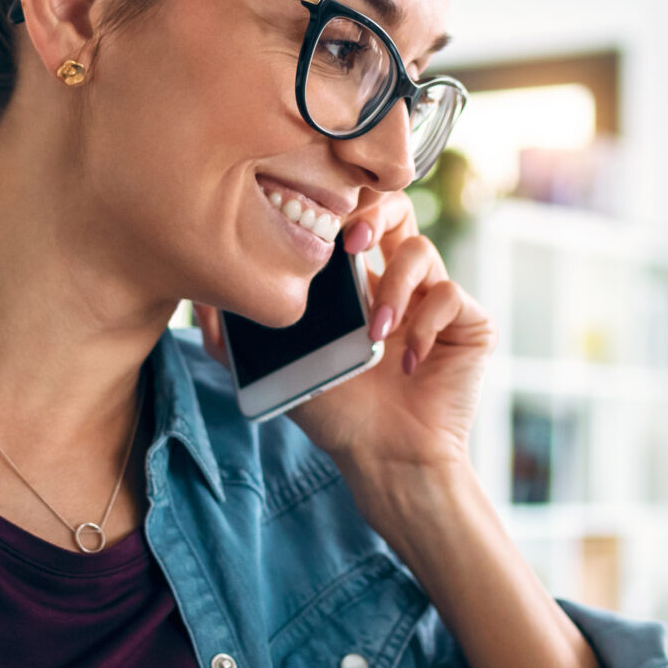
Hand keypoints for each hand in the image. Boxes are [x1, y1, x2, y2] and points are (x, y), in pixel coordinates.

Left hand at [194, 191, 488, 474]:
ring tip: (375, 333)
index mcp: (357, 283)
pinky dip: (425, 324)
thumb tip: (199, 299)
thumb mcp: (278, 369)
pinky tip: (409, 363)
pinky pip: (450, 295)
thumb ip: (236, 338)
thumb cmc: (337, 416)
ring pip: (422, 251)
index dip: (339, 209)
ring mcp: (435, 300)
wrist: (386, 459)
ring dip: (393, 288)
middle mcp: (398, 283)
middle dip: (374, 214)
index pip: (353, 219)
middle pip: (396, 209)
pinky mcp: (468, 323)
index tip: (316, 228)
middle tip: (351, 242)